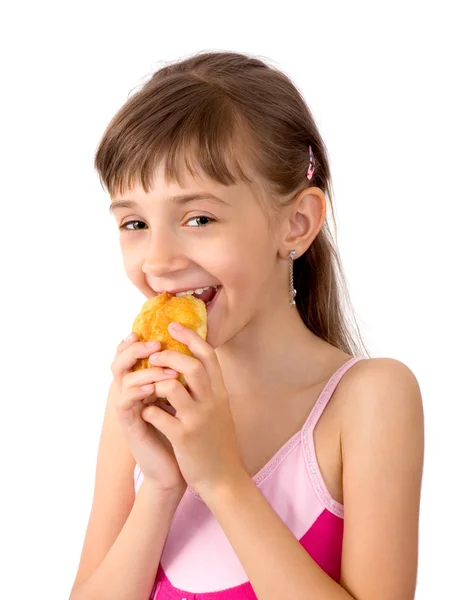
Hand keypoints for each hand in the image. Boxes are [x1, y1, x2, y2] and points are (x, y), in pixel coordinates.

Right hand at [110, 332, 186, 497]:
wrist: (180, 467)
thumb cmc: (184, 432)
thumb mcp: (186, 399)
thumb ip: (182, 376)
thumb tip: (195, 347)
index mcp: (145, 383)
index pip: (133, 355)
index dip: (138, 340)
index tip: (151, 330)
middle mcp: (133, 392)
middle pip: (120, 360)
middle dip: (136, 349)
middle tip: (154, 344)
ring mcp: (129, 407)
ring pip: (122, 378)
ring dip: (143, 369)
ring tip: (162, 365)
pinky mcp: (130, 424)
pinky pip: (125, 401)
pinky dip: (137, 390)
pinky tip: (153, 388)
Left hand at [141, 322, 246, 499]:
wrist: (223, 479)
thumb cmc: (217, 442)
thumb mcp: (219, 410)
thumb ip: (208, 389)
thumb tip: (192, 365)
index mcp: (220, 393)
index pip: (208, 356)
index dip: (190, 337)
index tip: (173, 326)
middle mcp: (211, 402)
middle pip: (191, 366)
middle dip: (168, 355)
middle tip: (153, 354)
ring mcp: (197, 420)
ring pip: (172, 388)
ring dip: (155, 381)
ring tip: (147, 384)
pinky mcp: (184, 438)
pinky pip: (159, 416)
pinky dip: (148, 409)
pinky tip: (146, 411)